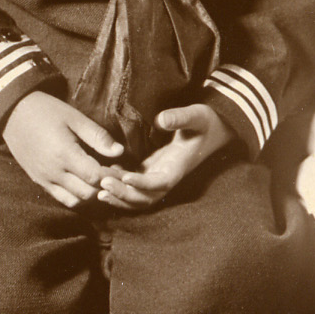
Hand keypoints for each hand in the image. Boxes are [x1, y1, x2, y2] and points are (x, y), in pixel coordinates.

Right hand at [3, 91, 124, 207]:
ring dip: (91, 195)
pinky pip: (61, 198)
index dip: (112, 176)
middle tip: (113, 175)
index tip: (121, 168)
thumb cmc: (46, 111)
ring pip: (74, 201)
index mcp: (64, 154)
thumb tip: (119, 151)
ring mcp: (44, 179)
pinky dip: (76, 196)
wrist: (13, 113)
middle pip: (87, 193)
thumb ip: (97, 136)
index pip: (95, 176)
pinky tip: (84, 184)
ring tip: (99, 182)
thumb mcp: (74, 118)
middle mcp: (53, 172)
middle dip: (104, 187)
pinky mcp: (38, 181)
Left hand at [95, 103, 232, 210]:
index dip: (143, 184)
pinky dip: (121, 186)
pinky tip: (106, 175)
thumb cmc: (207, 121)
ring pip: (138, 197)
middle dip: (123, 194)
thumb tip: (160, 119)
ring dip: (119, 195)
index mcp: (179, 167)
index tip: (126, 177)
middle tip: (102, 183)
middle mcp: (168, 177)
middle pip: (145, 197)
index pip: (160, 183)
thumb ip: (180, 117)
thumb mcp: (197, 116)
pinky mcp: (153, 171)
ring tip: (99, 187)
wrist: (215, 127)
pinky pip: (135, 187)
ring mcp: (159, 176)